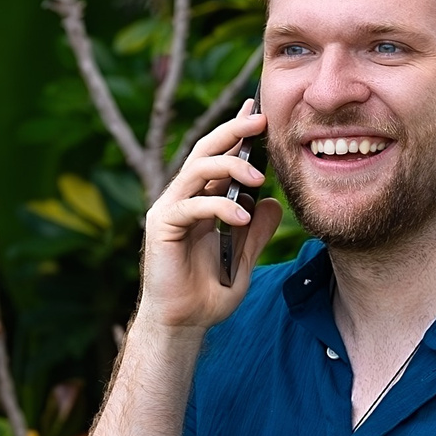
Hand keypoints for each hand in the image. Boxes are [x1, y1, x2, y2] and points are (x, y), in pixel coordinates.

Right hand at [139, 100, 285, 332]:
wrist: (185, 324)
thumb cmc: (210, 293)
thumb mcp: (245, 259)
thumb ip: (257, 231)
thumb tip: (274, 202)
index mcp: (202, 200)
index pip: (220, 157)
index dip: (237, 133)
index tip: (260, 111)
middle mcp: (184, 197)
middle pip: (206, 151)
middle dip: (233, 132)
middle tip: (260, 119)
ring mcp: (170, 209)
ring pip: (196, 170)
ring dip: (228, 166)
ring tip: (258, 178)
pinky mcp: (162, 226)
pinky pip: (191, 206)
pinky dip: (218, 208)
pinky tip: (241, 219)